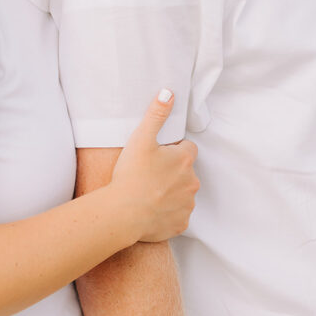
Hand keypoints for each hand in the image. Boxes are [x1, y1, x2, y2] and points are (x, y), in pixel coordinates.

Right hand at [110, 91, 198, 242]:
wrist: (123, 213)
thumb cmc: (131, 174)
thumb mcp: (141, 138)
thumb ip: (156, 114)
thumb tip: (168, 92)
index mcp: (185, 160)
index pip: (187, 149)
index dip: (172, 151)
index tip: (156, 156)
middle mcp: (192, 182)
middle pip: (185, 171)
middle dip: (172, 171)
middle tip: (149, 173)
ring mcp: (187, 204)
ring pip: (182, 192)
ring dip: (171, 191)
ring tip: (148, 191)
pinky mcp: (181, 223)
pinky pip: (177, 213)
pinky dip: (167, 211)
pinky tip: (151, 208)